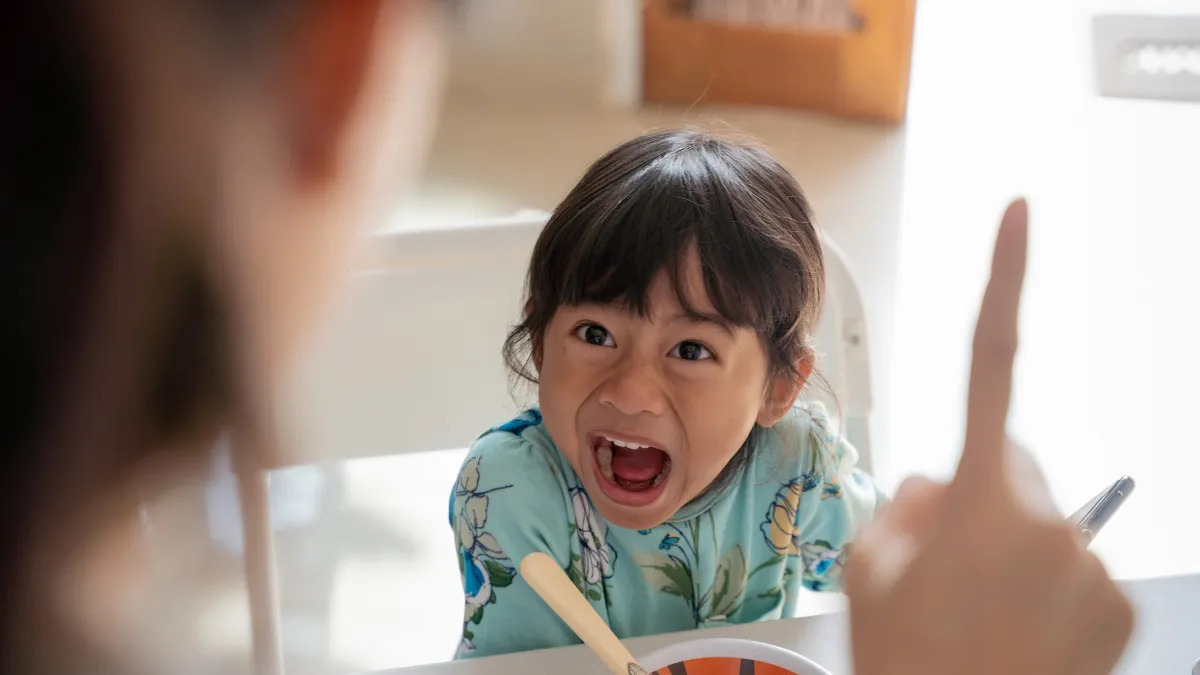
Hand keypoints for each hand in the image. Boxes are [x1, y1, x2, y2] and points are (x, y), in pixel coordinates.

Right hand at [844, 200, 1133, 674]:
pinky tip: (1015, 630)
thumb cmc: (910, 667)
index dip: (1005, 278)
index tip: (1020, 212)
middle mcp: (1047, 517)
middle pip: (1008, 458)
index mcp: (978, 498)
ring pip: (1040, 515)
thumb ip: (903, 499)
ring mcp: (1091, 561)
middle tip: (941, 567)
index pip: (989, 360)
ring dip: (1008, 544)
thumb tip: (941, 482)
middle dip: (977, 492)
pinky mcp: (1120, 602)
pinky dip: (1046, 583)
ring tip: (976, 612)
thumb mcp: (865, 570)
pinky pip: (1075, 561)